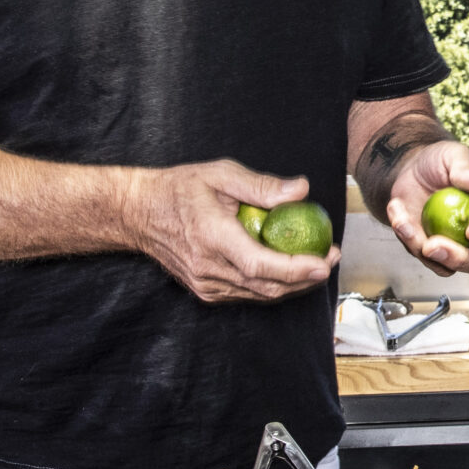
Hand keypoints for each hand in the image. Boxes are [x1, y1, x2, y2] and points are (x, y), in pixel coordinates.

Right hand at [128, 160, 338, 302]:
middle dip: (305, 278)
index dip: (296, 269)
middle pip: (266, 285)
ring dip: (292, 285)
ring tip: (317, 264)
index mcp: (212, 237)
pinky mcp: (205, 290)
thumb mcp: (220, 174)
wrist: (138, 214)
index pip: (260, 264)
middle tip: (331, 258)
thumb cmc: (180, 189)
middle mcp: (208, 267)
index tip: (324, 261)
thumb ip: (261, 186)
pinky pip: (246, 293)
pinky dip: (271, 286)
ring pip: (258, 294)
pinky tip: (288, 271)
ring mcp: (205, 283)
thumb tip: (300, 191)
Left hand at [382, 138, 468, 275]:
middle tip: (434, 245)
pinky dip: (404, 234)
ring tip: (403, 221)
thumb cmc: (441, 161)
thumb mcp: (453, 154)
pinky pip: (417, 253)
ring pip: (446, 267)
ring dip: (422, 249)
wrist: (412, 169)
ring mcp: (452, 246)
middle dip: (460, 260)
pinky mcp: (427, 249)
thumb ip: (463, 166)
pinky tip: (396, 208)